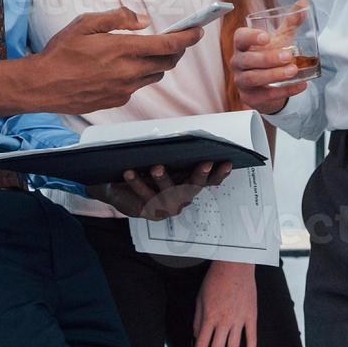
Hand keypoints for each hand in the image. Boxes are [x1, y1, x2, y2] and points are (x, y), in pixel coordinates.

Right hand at [0, 7, 202, 115]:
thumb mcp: (85, 23)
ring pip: (154, 76)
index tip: (198, 31)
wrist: (41, 85)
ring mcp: (124, 89)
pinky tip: (123, 68)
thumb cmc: (60, 52)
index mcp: (122, 49)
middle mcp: (128, 72)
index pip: (168, 44)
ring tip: (147, 52)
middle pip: (167, 62)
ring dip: (158, 63)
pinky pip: (138, 87)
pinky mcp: (117, 101)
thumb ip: (117, 18)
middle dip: (176, 50)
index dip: (188, 37)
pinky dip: (139, 76)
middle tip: (175, 39)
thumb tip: (142, 20)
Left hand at [89, 160, 232, 218]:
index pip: (211, 180)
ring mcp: (169, 207)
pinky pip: (145, 196)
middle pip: (195, 186)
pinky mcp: (151, 212)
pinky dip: (137, 183)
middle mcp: (183, 197)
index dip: (220, 172)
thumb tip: (176, 134)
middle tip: (206, 163)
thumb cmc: (144, 169)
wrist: (120, 189)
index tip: (227, 162)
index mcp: (190, 183)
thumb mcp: (160, 158)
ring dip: (163, 178)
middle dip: (201, 174)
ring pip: (169, 192)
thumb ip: (170, 151)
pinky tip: (129, 172)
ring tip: (156, 167)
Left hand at [192, 261, 256, 346]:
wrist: (235, 265)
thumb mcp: (200, 300)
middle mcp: (224, 321)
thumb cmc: (214, 281)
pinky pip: (252, 338)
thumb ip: (198, 321)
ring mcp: (239, 320)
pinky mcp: (252, 316)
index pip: (202, 344)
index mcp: (209, 317)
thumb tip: (197, 341)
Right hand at [229, 1, 311, 114]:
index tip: (266, 37)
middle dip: (268, 58)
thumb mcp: (280, 38)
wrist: (268, 84)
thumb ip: (290, 22)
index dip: (251, 37)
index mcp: (243, 45)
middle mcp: (238, 62)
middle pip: (248, 59)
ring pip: (253, 78)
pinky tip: (300, 85)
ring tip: (293, 71)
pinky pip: (265, 95)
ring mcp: (242, 81)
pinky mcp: (250, 97)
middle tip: (288, 56)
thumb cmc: (270, 56)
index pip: (240, 38)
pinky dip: (284, 90)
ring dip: (274, 74)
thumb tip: (304, 4)